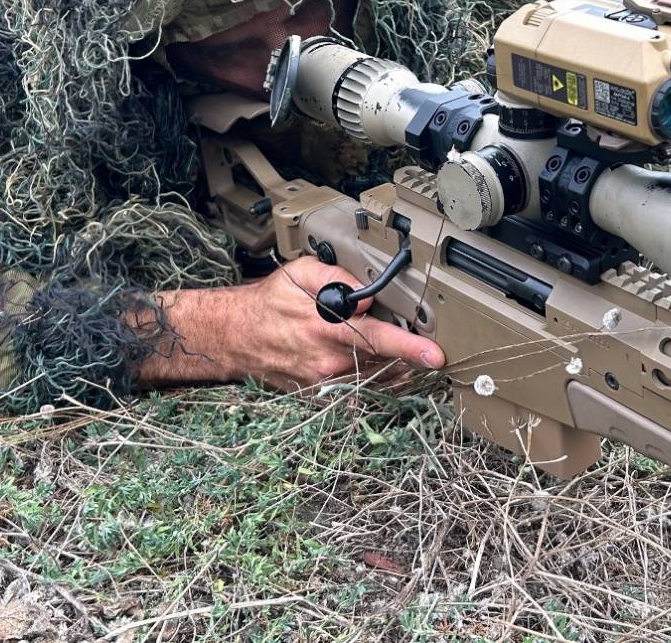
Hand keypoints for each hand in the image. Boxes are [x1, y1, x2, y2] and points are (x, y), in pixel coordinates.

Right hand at [135, 256, 445, 391]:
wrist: (235, 336)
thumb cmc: (270, 301)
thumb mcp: (299, 272)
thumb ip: (336, 276)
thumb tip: (365, 293)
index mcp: (325, 328)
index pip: (375, 338)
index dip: (408, 348)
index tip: (435, 354)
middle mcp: (326, 362)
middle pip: (386, 365)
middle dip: (411, 356)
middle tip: (425, 344)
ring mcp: (323, 384)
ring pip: (377, 381)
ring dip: (398, 370)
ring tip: (408, 355)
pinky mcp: (319, 397)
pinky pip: (360, 392)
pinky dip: (377, 380)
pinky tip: (383, 367)